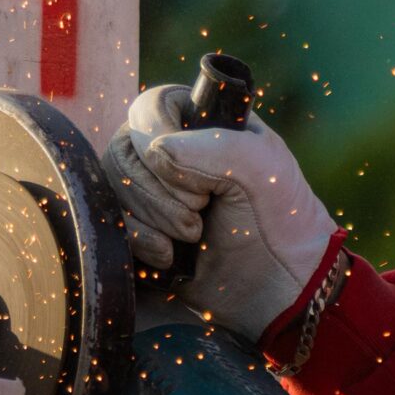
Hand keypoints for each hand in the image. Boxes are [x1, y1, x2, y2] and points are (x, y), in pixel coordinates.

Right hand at [102, 84, 337, 340]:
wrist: (283, 286)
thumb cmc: (281, 219)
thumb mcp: (259, 165)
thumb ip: (208, 146)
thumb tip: (155, 154)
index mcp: (200, 123)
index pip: (149, 108)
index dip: (159, 139)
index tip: (197, 178)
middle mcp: (170, 151)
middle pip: (123, 150)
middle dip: (160, 190)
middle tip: (201, 212)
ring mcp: (151, 192)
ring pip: (114, 188)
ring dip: (153, 216)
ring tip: (192, 235)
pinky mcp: (141, 231)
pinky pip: (112, 224)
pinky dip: (138, 240)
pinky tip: (169, 256)